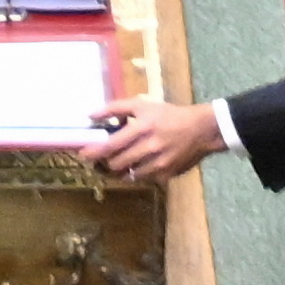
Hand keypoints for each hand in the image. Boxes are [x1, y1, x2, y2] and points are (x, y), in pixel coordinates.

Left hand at [84, 93, 233, 179]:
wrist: (201, 130)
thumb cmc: (168, 114)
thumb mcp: (142, 105)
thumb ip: (115, 108)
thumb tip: (90, 115)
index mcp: (142, 128)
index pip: (111, 145)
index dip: (94, 152)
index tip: (83, 154)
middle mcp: (149, 148)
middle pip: (116, 164)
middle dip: (105, 162)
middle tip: (101, 158)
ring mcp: (158, 164)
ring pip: (128, 175)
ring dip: (119, 170)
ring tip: (117, 162)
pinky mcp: (165, 176)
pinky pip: (142, 180)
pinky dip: (136, 174)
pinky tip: (137, 165)